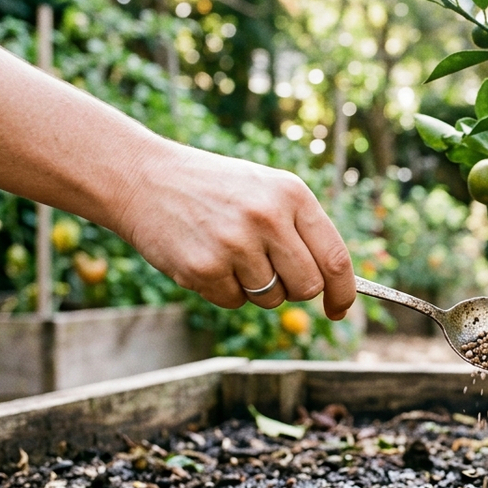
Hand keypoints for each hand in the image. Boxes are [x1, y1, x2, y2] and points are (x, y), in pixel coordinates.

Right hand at [115, 143, 354, 318]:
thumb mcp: (266, 190)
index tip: (340, 309)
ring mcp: (235, 244)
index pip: (335, 258)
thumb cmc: (215, 190)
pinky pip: (234, 302)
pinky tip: (207, 259)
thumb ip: (302, 229)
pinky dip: (224, 291)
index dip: (344, 292)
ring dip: (256, 289)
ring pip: (271, 299)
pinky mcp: (204, 268)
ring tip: (230, 254)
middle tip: (271, 272)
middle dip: (294, 289)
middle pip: (307, 286)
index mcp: (292, 194)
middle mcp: (268, 217)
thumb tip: (336, 284)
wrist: (143, 178)